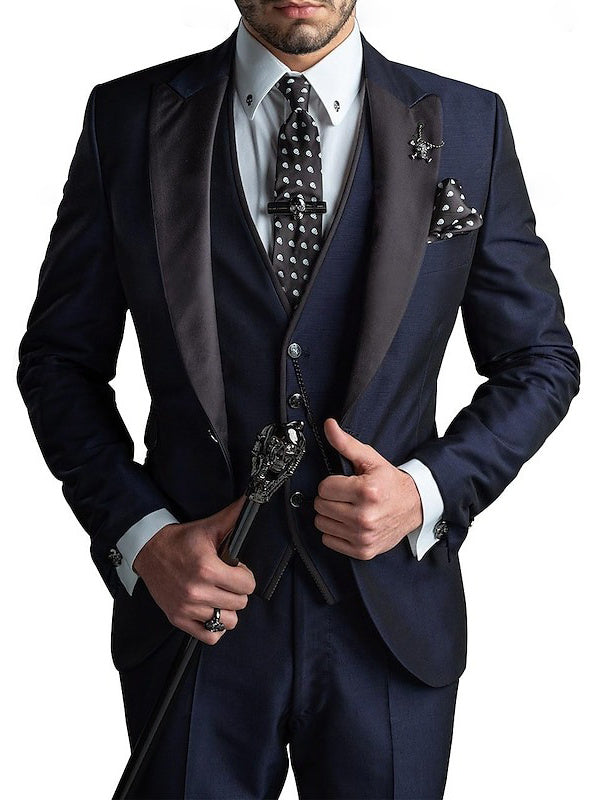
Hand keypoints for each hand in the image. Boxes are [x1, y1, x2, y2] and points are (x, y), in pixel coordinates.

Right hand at [132, 495, 255, 644]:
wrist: (149, 551)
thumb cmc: (182, 541)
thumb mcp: (209, 527)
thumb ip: (234, 517)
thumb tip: (253, 499)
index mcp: (207, 568)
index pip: (247, 585)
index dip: (245, 576)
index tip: (236, 570)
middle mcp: (197, 591)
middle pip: (240, 603)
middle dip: (237, 591)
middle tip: (227, 581)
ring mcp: (187, 608)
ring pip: (228, 621)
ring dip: (227, 609)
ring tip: (219, 596)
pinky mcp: (178, 619)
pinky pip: (210, 636)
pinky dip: (214, 627)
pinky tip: (212, 611)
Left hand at [313, 418, 422, 559]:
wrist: (415, 506)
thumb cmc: (390, 483)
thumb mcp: (370, 459)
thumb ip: (346, 443)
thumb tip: (329, 426)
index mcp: (366, 492)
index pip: (324, 488)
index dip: (331, 483)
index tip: (343, 483)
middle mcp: (365, 516)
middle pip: (321, 506)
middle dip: (330, 498)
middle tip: (345, 495)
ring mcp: (363, 536)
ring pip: (322, 523)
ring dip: (330, 515)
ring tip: (346, 508)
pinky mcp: (363, 550)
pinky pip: (329, 541)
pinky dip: (335, 532)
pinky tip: (348, 523)